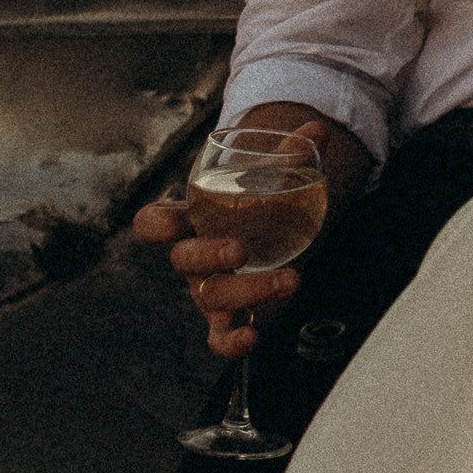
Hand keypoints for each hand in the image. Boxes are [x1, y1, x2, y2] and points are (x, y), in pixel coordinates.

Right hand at [133, 110, 336, 363]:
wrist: (271, 240)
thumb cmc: (259, 206)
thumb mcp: (270, 179)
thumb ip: (290, 154)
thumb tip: (318, 130)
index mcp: (192, 219)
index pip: (154, 221)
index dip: (156, 225)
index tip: (171, 224)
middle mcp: (194, 257)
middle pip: (185, 261)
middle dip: (209, 256)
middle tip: (239, 250)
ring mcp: (209, 290)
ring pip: (213, 297)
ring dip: (250, 290)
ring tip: (290, 279)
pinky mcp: (228, 319)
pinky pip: (219, 340)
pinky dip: (232, 342)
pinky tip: (253, 336)